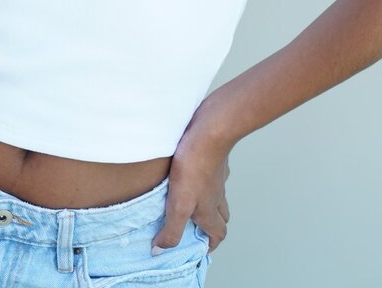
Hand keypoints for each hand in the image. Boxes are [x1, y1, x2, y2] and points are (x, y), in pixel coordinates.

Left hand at [151, 105, 231, 254]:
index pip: (218, 235)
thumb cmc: (195, 167)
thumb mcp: (179, 205)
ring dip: (208, 201)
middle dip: (211, 224)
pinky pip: (211, 173)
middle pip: (221, 216)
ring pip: (217, 195)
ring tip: (190, 199)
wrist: (209, 132)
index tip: (200, 248)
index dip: (211, 244)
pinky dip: (204, 177)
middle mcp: (217, 196)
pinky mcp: (214, 158)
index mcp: (210, 211)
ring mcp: (217, 176)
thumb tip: (160, 250)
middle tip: (195, 226)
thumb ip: (171, 229)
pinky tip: (191, 170)